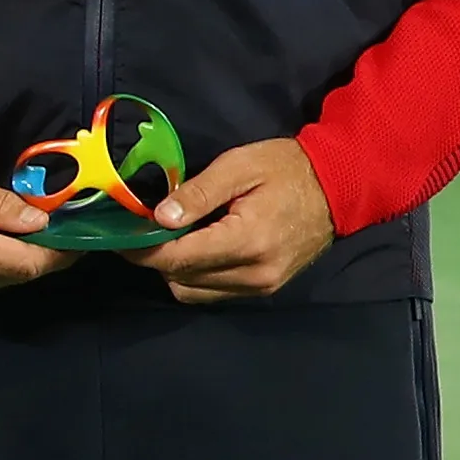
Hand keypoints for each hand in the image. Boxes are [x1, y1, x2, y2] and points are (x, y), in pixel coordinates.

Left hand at [140, 135, 335, 300]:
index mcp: (248, 241)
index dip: (142, 251)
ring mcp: (263, 286)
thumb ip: (198, 192)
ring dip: (174, 270)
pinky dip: (195, 277)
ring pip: (193, 292)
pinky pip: (214, 293)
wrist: (340, 186)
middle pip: (181, 279)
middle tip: (143, 232)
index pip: (178, 258)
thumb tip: (159, 218)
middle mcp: (255, 274)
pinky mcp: (266, 289)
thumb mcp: (239, 166)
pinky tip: (195, 250)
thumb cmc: (287, 169)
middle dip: (156, 258)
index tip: (119, 237)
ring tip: (171, 239)